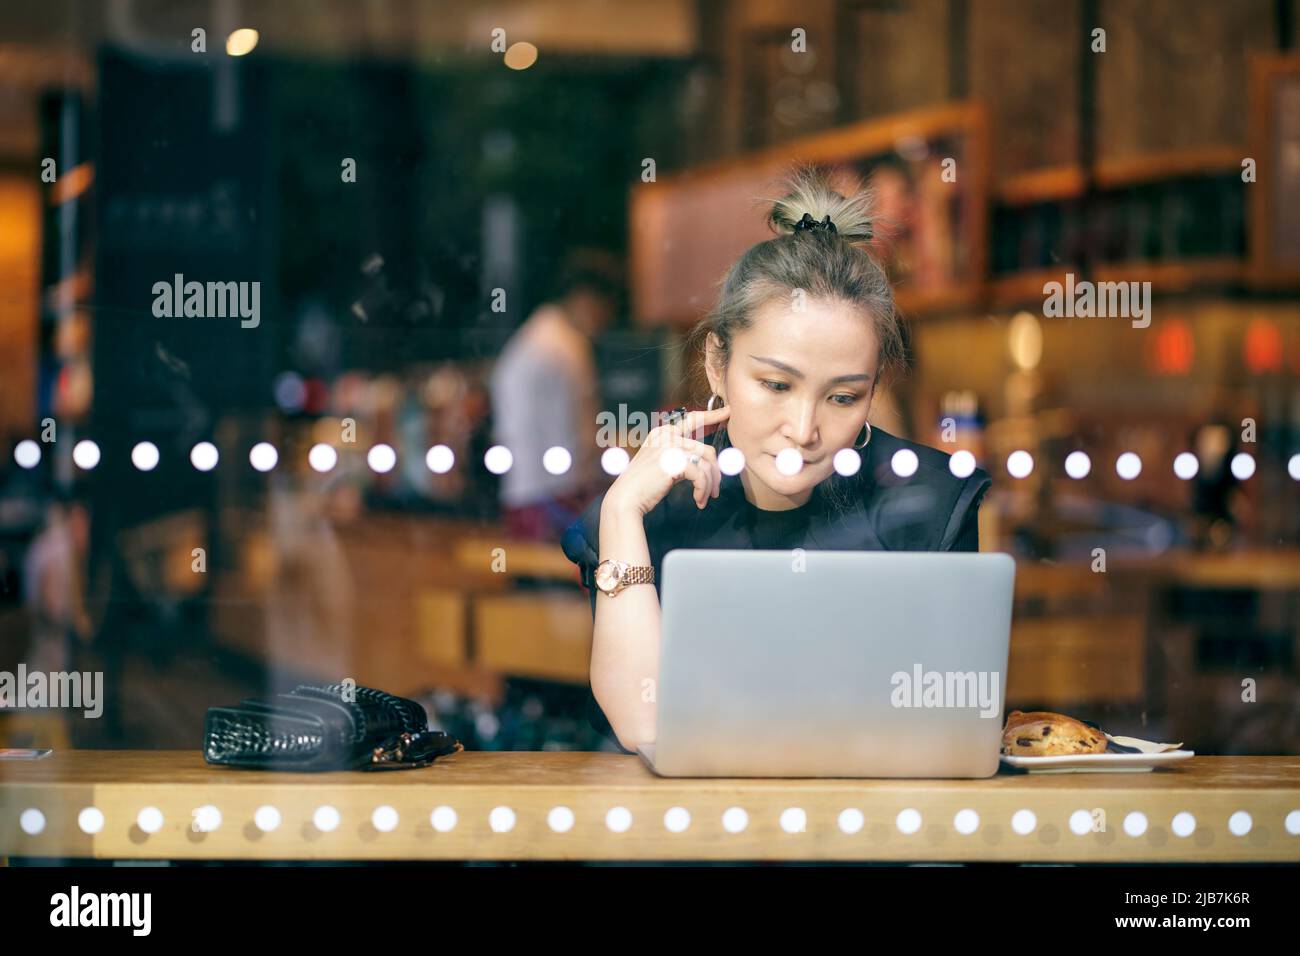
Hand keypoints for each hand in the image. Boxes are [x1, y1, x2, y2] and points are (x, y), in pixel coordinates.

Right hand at [603, 404, 730, 517]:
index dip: (712, 415)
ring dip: (709, 485)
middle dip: (715, 473)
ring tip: (704, 499)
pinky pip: (700, 476)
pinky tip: (698, 501)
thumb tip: (710, 462)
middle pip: (707, 451)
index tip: (728, 411)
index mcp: (663, 433)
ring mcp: (669, 446)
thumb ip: (682, 457)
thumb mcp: (665, 464)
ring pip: (706, 464)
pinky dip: (702, 490)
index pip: (692, 419)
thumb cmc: (645, 486)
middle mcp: (666, 435)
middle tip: (715, 491)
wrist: (627, 499)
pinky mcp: (674, 461)